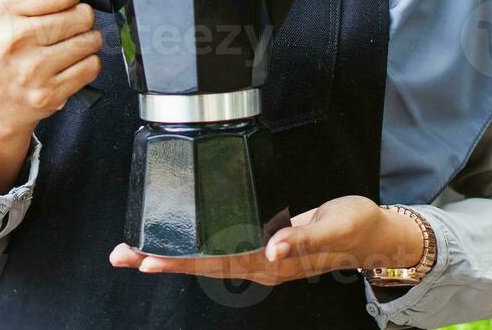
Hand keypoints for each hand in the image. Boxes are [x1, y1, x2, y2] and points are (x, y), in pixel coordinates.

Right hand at [0, 0, 103, 138]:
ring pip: (91, 41)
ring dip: (87, 42)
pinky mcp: (49, 94)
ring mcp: (31, 70)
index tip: (59, 5)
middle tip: (65, 27)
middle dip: (81, 19)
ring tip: (67, 45)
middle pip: (82, 16)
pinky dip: (87, 64)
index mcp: (2, 10)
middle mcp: (13, 40)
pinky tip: (69, 64)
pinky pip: (92, 67)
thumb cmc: (7, 42)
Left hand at [108, 196, 425, 285]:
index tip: (145, 258)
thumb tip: (272, 251)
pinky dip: (188, 246)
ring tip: (131, 251)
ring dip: (167, 254)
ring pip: (203, 259)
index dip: (178, 260)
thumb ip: (304, 239)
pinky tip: (171, 241)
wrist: (371, 232)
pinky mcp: (258, 244)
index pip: (214, 262)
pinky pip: (215, 248)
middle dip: (159, 259)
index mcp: (270, 263)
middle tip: (120, 254)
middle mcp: (258, 264)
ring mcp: (256, 257)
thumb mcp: (334, 227)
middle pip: (199, 265)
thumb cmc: (354, 227)